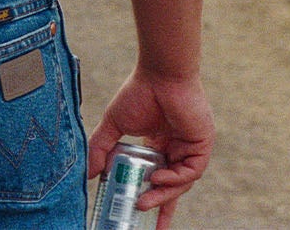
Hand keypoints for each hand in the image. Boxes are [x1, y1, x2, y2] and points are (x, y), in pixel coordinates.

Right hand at [87, 70, 213, 229]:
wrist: (160, 74)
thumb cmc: (139, 92)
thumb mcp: (114, 125)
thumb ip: (101, 149)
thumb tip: (87, 174)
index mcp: (160, 144)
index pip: (159, 179)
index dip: (154, 200)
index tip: (142, 215)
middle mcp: (177, 148)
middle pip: (172, 186)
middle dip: (161, 206)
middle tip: (144, 217)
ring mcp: (190, 147)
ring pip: (181, 181)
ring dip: (164, 193)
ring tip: (143, 200)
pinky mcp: (201, 144)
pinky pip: (191, 170)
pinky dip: (176, 178)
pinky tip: (159, 179)